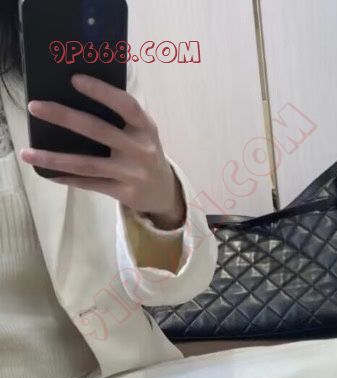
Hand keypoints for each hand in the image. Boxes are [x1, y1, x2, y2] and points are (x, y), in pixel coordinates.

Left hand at [20, 73, 185, 229]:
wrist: (164, 192)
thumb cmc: (144, 152)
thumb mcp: (142, 132)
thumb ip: (121, 116)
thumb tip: (78, 97)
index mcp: (145, 128)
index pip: (125, 105)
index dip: (102, 92)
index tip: (75, 80)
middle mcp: (140, 150)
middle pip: (98, 131)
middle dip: (64, 117)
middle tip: (35, 107)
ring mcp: (132, 174)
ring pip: (87, 164)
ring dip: (55, 158)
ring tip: (27, 153)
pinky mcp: (124, 193)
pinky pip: (91, 185)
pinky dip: (68, 179)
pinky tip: (50, 174)